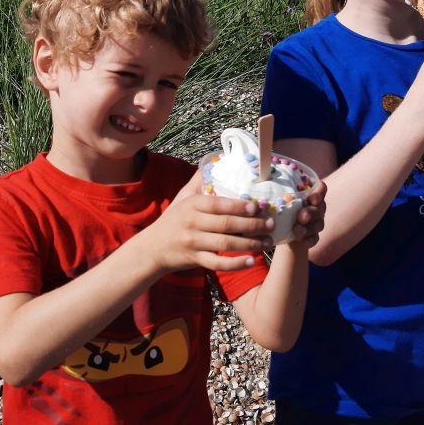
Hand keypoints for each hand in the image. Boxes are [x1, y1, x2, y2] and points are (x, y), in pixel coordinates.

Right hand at [147, 172, 273, 272]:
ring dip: (249, 244)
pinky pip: (217, 263)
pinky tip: (250, 261)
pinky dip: (235, 264)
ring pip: (225, 244)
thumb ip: (198, 182)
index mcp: (192, 205)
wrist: (151, 249)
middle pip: (226, 224)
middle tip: (271, 224)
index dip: (240, 205)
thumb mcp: (182, 198)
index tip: (259, 206)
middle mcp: (192, 223)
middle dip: (252, 224)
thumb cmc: (172, 220)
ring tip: (267, 242)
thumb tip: (215, 160)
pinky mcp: (195, 260)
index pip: (219, 204)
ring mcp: (193, 242)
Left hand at [283, 179, 326, 251]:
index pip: (321, 188)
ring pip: (318, 224)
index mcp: (310, 195)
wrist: (281, 232)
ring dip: (308, 228)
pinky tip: (300, 240)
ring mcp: (316, 223)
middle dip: (311, 212)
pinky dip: (307, 240)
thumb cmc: (280, 209)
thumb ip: (276, 188)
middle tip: (301, 216)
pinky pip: (314, 239)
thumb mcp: (277, 197)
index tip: (311, 198)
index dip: (319, 192)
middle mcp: (316, 208)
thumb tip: (263, 174)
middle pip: (320, 208)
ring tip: (296, 230)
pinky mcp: (312, 237)